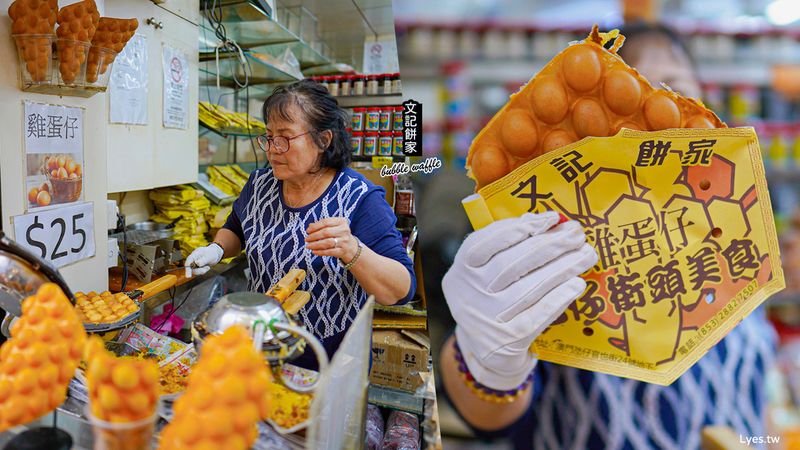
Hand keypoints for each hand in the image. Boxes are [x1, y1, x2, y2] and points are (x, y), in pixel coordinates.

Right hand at [184, 243, 223, 276]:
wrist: (215, 254)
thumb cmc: (211, 254)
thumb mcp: (209, 256)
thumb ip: (203, 260)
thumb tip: (197, 263)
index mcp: (195, 254)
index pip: (189, 261)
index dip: (187, 268)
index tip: (188, 276)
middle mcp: (193, 259)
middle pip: (190, 268)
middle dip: (198, 271)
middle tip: (207, 268)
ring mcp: (194, 263)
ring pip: (195, 271)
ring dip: (202, 271)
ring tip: (208, 267)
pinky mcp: (197, 267)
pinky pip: (198, 272)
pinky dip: (203, 271)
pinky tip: (208, 267)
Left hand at [305, 217, 358, 261]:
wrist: (350, 246)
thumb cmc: (338, 234)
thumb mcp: (332, 226)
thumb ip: (322, 225)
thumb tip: (310, 226)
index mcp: (341, 221)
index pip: (326, 222)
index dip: (315, 226)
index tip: (308, 231)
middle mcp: (344, 230)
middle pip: (326, 232)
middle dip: (314, 236)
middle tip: (306, 239)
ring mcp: (344, 241)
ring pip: (327, 242)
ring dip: (315, 244)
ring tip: (308, 246)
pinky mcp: (342, 251)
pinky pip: (329, 252)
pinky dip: (320, 252)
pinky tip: (314, 251)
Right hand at [442, 211, 597, 389]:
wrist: (488, 351)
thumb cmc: (493, 299)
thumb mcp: (488, 273)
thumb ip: (507, 246)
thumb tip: (540, 220)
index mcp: (461, 270)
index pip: (485, 242)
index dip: (519, 228)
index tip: (552, 218)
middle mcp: (468, 294)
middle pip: (512, 264)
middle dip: (550, 245)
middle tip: (577, 235)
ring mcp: (487, 319)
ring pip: (529, 288)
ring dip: (562, 268)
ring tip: (586, 255)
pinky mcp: (508, 341)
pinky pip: (539, 315)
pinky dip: (559, 297)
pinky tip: (578, 284)